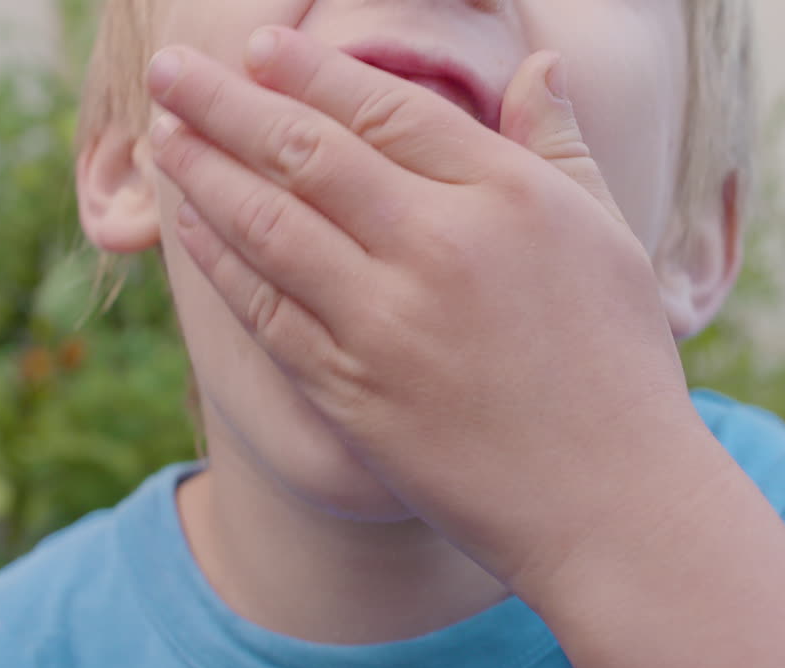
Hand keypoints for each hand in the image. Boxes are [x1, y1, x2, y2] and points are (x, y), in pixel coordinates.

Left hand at [146, 27, 703, 593]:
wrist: (609, 503)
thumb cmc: (619, 365)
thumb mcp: (610, 238)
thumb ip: (562, 146)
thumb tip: (541, 64)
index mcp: (507, 197)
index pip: (385, 110)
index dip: (310, 72)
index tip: (258, 46)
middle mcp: (438, 248)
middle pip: (306, 154)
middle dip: (225, 103)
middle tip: (170, 70)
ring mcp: (388, 325)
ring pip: (269, 226)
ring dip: (204, 173)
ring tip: (165, 136)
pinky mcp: (352, 394)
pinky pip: (267, 311)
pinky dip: (220, 261)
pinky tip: (191, 225)